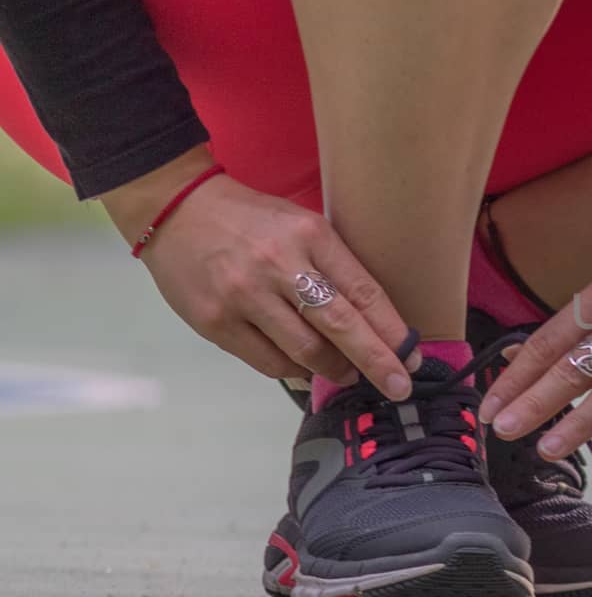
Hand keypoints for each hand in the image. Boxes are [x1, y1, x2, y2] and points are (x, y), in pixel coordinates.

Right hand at [101, 149, 417, 396]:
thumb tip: (371, 325)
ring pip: (305, 352)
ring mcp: (244, 296)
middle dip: (376, 362)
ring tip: (348, 374)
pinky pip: (267, 362)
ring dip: (334, 370)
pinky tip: (306, 369)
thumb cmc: (251, 220)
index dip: (392, 331)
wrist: (176, 208)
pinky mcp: (216, 321)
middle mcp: (278, 265)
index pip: (363, 292)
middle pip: (341, 326)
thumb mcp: (302, 225)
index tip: (411, 358)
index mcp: (310, 236)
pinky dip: (294, 371)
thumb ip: (333, 268)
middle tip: (399, 388)